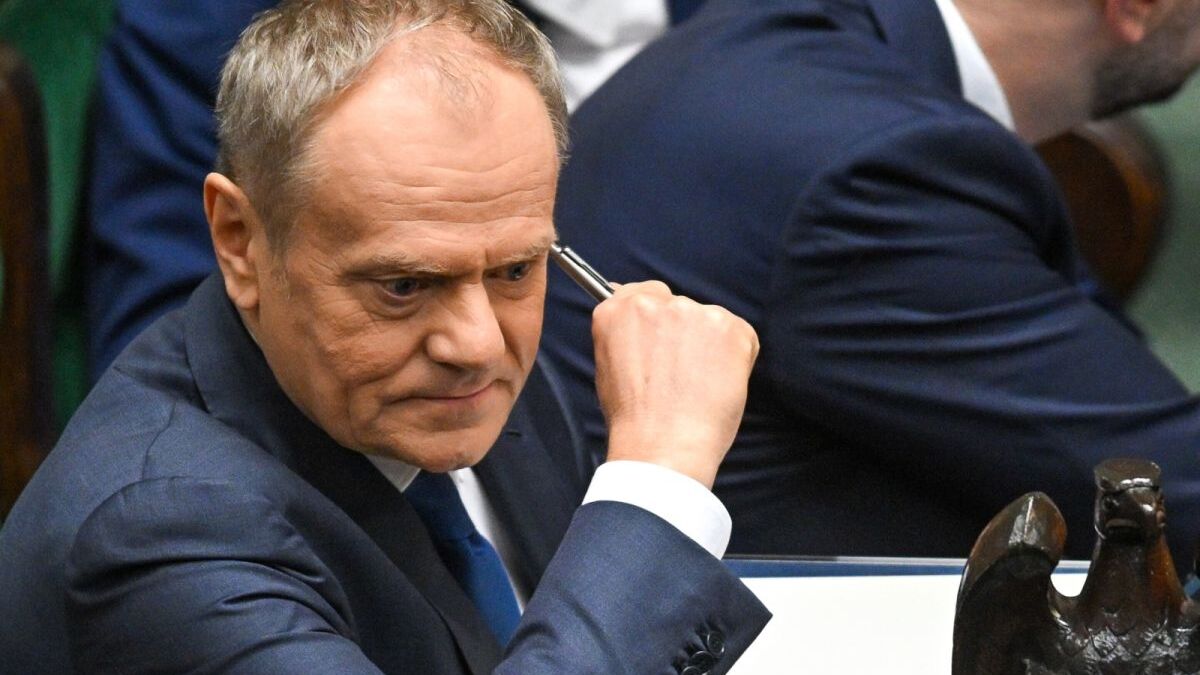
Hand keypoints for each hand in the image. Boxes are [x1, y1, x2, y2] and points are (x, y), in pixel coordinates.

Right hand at [591, 281, 759, 487]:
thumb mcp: (608, 369)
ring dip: (708, 345)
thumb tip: (641, 329)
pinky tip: (718, 386)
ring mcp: (693, 312)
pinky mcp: (729, 327)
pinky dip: (736, 358)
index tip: (662, 341)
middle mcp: (653, 303)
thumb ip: (624, 337)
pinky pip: (739, 335)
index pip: (643, 294)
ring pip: (708, 321)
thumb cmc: (634, 419)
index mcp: (616, 310)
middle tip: (680, 373)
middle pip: (677, 305)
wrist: (663, 446)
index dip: (656, 320)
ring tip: (698, 386)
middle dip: (682, 332)